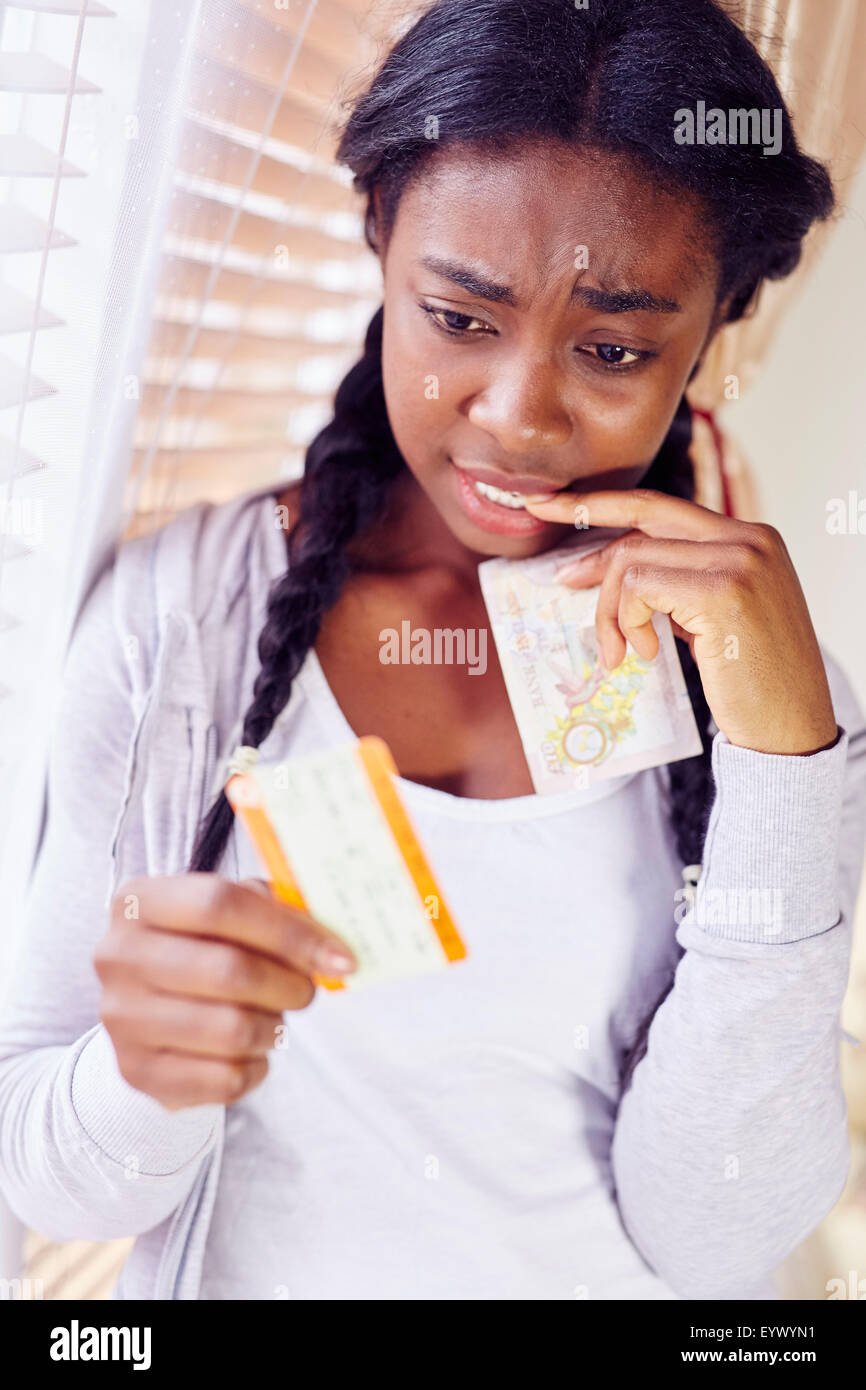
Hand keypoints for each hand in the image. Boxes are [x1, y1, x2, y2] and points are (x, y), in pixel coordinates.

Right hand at [95, 874, 356, 1110]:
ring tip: (273, 1018)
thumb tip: (329, 944)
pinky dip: (255, 1066)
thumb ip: (272, 910)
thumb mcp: (226, 913)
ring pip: (231, 1030)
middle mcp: (118, 956)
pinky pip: (224, 1078)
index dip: (289, 930)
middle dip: (289, 985)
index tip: (339, 956)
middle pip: (229, 970)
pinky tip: (249, 1051)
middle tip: (308, 990)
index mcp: (139, 901)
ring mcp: (121, 1017)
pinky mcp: (137, 1072)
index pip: (219, 903)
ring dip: (273, 1027)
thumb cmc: (199, 949)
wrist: (146, 1013)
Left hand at [522, 487, 838, 756]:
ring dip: (610, 611)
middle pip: (642, 518)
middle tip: (556, 572)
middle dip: (585, 527)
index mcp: (751, 536)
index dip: (605, 503)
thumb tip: (606, 567)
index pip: (663, 506)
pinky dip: (626, 622)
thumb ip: (677, 581)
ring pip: (631, 559)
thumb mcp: (713, 614)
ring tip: (622, 651)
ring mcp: (739, 560)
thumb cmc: (750, 679)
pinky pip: (638, 588)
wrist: (791, 727)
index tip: (553, 506)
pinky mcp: (723, 592)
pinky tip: (645, 654)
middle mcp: (749, 538)